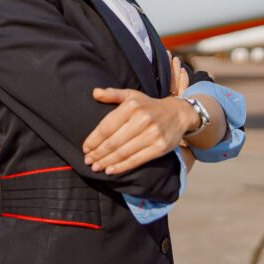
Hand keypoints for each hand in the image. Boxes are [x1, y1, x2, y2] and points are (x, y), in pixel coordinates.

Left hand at [83, 58, 198, 175]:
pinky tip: (110, 170)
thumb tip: (94, 93)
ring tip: (96, 167)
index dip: (94, 139)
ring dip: (107, 162)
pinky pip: (137, 160)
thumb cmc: (148, 105)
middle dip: (98, 153)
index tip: (85, 148)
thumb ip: (113, 94)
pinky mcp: (160, 147)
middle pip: (114, 141)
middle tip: (88, 161)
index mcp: (132, 106)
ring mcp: (152, 134)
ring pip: (124, 152)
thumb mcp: (132, 95)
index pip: (107, 126)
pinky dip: (122, 167)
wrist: (178, 114)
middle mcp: (142, 119)